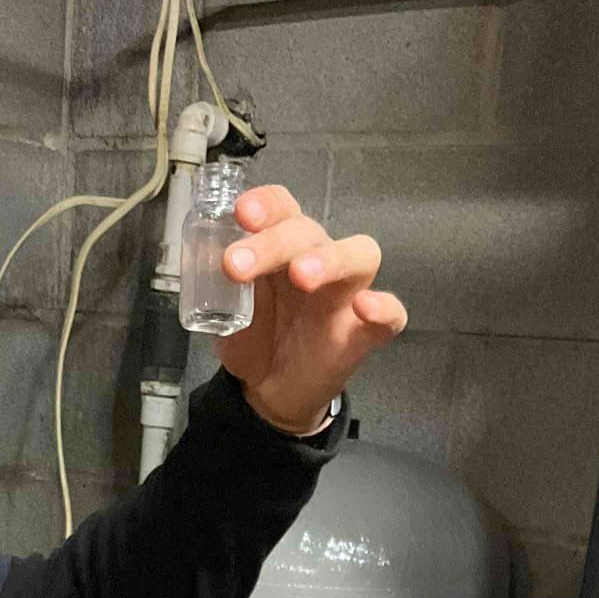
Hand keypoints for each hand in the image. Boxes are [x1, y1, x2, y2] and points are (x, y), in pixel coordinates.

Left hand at [216, 184, 407, 436]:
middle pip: (309, 232)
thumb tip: (207, 259)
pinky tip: (365, 307)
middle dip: (273, 242)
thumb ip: (221, 288)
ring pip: (359, 256)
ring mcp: (346, 294)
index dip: (265, 205)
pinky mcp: (363, 333)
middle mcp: (318, 258)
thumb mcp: (226, 313)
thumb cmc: (253, 340)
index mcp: (283, 246)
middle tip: (237, 266)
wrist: (269, 393)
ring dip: (330, 260)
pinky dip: (383, 308)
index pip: (282, 208)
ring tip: (301, 277)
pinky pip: (391, 314)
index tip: (240, 213)